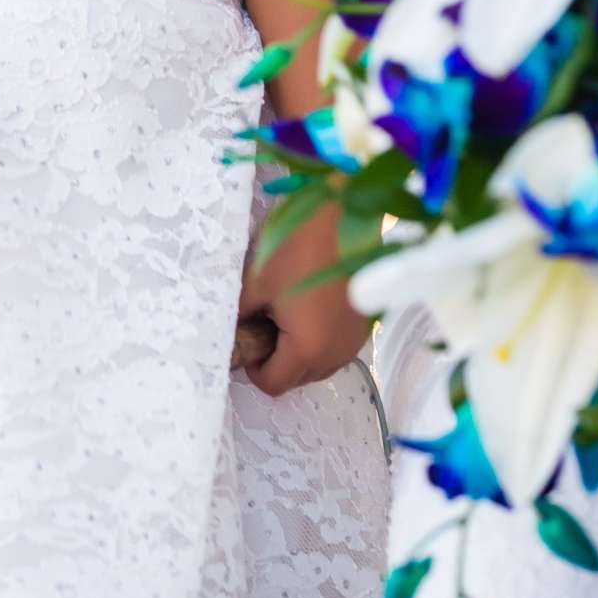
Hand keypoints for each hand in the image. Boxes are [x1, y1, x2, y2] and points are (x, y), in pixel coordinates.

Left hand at [237, 205, 368, 397]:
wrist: (347, 213)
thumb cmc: (298, 245)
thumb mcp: (257, 280)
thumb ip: (239, 313)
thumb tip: (232, 329)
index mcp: (307, 348)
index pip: (274, 384)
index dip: (254, 367)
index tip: (248, 337)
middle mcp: (335, 353)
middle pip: (298, 378)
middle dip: (277, 359)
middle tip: (265, 321)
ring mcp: (354, 340)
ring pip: (319, 365)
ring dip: (300, 350)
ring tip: (289, 309)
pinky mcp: (365, 324)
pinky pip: (336, 346)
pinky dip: (321, 337)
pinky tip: (312, 303)